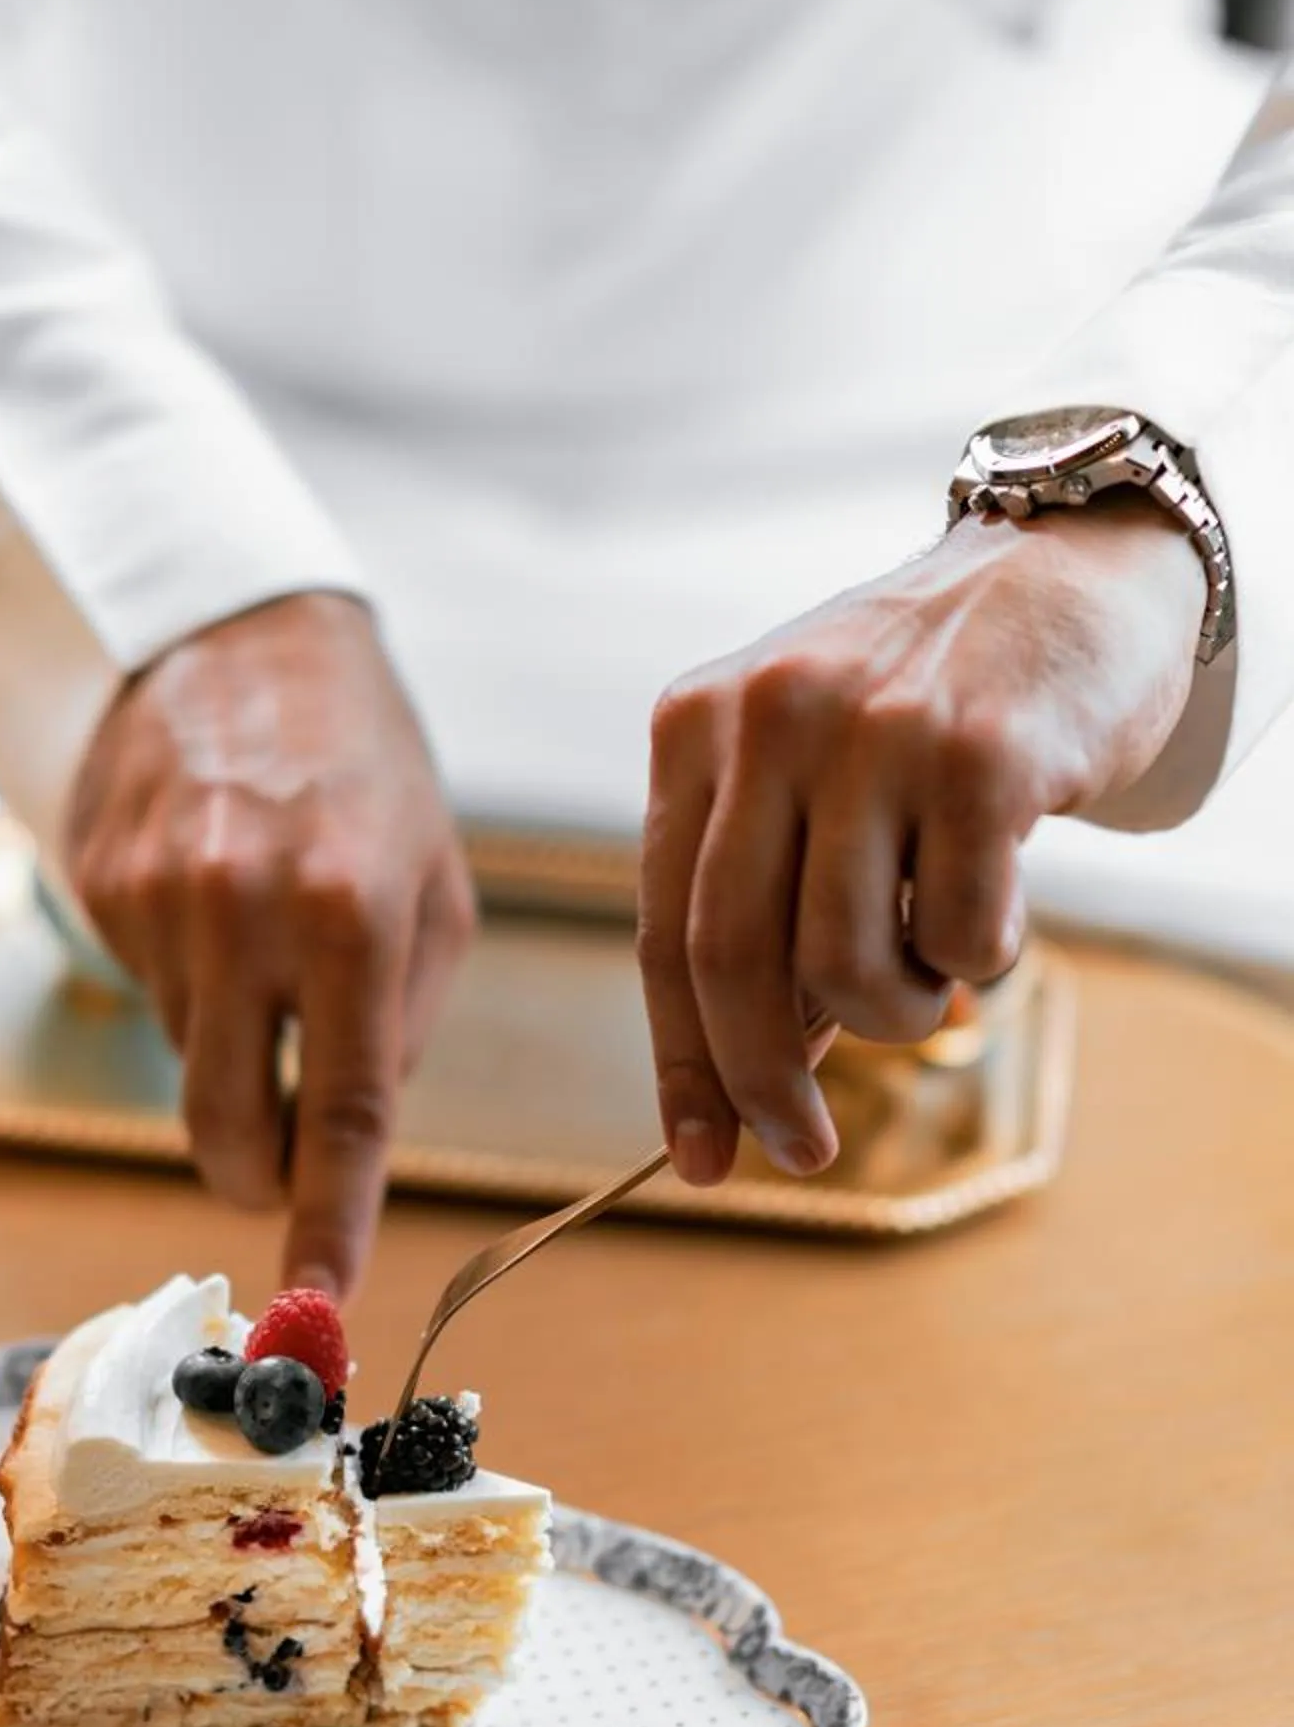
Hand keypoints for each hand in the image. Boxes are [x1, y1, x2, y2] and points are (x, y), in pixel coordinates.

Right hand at [66, 593, 474, 1292]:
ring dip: (229, 1036)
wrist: (242, 630)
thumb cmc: (363, 767)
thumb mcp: (433, 886)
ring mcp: (154, 898)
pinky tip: (209, 888)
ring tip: (260, 930)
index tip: (319, 1307)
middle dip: (255, 1172)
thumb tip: (339, 1147)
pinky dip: (184, 971)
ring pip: (186, 1058)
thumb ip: (398, 1024)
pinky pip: (144, 986)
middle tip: (279, 1158)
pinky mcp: (94, 881)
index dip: (326, 1227)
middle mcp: (243, 911)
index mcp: (352, 916)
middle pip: (227, 1128)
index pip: (341, 1116)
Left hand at [640, 499, 1202, 1184]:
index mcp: (696, 725)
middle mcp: (770, 718)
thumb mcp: (804, 770)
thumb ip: (763, 902)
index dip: (681, 1062)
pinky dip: (979, 960)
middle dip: (763, 1081)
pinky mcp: (981, 757)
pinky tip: (993, 908)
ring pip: (845, 964)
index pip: (663, 929)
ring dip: (893, 1014)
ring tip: (926, 979)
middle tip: (803, 1148)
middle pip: (731, 961)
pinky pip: (961, 936)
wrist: (1063, 568)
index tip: (702, 1158)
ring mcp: (874, 733)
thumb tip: (744, 1084)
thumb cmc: (923, 702)